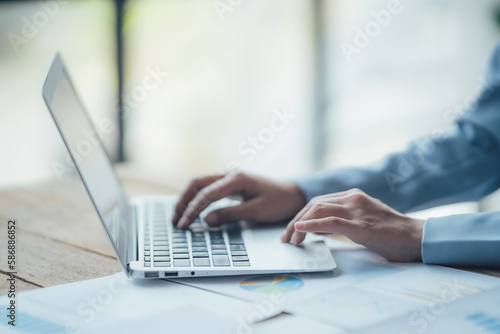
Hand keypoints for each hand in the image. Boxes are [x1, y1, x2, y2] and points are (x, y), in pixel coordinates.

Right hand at [173, 172, 306, 227]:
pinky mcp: (230, 184)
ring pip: (200, 185)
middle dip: (183, 201)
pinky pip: (208, 189)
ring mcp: (229, 178)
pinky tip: (192, 210)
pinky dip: (197, 198)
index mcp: (236, 178)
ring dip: (187, 199)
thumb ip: (231, 214)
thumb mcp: (257, 211)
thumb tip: (206, 220)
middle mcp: (229, 174)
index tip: (183, 223)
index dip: (192, 209)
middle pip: (197, 183)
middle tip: (175, 220)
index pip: (207, 193)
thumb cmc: (279, 202)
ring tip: (179, 216)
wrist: (293, 194)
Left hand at [281, 188, 423, 261]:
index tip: (292, 229)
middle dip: (296, 220)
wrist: (417, 238)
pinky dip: (312, 225)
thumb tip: (319, 229)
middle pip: (314, 205)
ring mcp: (357, 210)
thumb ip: (343, 220)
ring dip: (300, 225)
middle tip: (287, 238)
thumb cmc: (392, 233)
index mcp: (353, 196)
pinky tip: (300, 229)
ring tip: (291, 239)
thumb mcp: (363, 221)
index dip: (302, 215)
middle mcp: (353, 199)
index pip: (319, 201)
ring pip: (319, 211)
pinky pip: (331, 221)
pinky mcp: (362, 225)